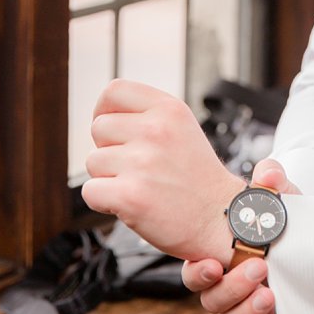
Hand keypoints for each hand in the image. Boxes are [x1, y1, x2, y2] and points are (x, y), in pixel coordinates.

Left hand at [80, 79, 239, 260]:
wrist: (222, 222)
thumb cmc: (197, 179)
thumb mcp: (181, 129)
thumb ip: (145, 116)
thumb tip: (101, 116)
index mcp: (169, 109)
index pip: (114, 91)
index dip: (105, 110)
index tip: (113, 131)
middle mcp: (156, 130)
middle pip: (99, 128)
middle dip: (110, 149)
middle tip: (137, 168)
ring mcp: (142, 163)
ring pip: (93, 162)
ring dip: (108, 178)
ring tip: (141, 187)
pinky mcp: (131, 195)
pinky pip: (90, 192)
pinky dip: (103, 202)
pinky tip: (131, 205)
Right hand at [181, 158, 300, 313]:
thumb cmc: (287, 225)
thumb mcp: (283, 200)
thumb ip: (273, 182)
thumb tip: (269, 172)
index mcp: (222, 255)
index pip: (196, 270)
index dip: (199, 272)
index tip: (214, 263)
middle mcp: (228, 284)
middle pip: (209, 299)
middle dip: (230, 287)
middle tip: (257, 269)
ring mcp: (245, 307)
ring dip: (245, 312)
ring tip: (269, 296)